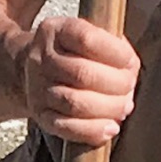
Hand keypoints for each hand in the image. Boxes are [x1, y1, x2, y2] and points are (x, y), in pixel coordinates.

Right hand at [16, 10, 137, 149]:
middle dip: (115, 84)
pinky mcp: (39, 114)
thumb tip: (130, 70)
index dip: (114, 52)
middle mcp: (41, 58)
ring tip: (124, 108)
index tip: (131, 62)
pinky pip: (65, 127)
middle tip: (129, 87)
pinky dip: (91, 130)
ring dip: (107, 108)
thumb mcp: (89, 35)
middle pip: (82, 74)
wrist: (29, 69)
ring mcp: (37, 88)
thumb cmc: (73, 52)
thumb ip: (112, 46)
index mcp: (57, 31)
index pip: (86, 39)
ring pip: (74, 103)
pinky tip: (110, 128)